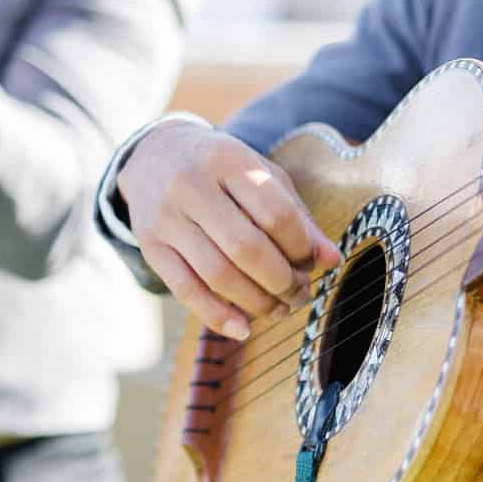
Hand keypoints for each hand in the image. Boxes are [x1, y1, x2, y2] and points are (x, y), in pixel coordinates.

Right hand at [118, 119, 341, 339]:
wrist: (155, 154)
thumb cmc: (222, 168)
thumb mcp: (262, 175)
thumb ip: (298, 215)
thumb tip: (332, 260)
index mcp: (228, 159)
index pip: (275, 214)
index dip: (301, 247)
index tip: (312, 263)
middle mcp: (191, 186)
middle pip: (246, 249)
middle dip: (281, 281)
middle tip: (299, 293)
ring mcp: (166, 217)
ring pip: (217, 275)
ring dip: (256, 302)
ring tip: (280, 309)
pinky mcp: (150, 245)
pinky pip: (185, 290)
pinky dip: (217, 316)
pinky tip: (243, 328)